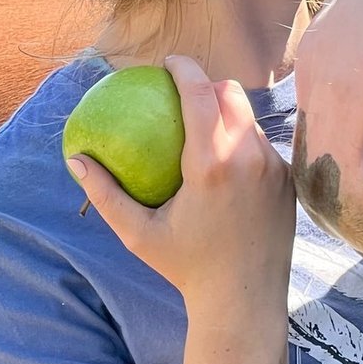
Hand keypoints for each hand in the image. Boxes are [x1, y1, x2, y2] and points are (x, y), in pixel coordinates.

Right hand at [67, 54, 293, 311]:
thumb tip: (74, 159)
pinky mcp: (288, 182)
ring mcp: (274, 168)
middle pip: (232, 94)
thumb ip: (104, 194)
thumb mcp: (137, 233)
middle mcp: (248, 157)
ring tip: (204, 124)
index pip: (200, 92)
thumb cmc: (185, 268)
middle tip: (185, 92)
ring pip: (250, 120)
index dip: (185, 67)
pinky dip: (243, 143)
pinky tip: (225, 160)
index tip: (168, 62)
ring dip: (228, 114)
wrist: (244, 301)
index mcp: (211, 163)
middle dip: (208, 83)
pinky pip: (263, 148)